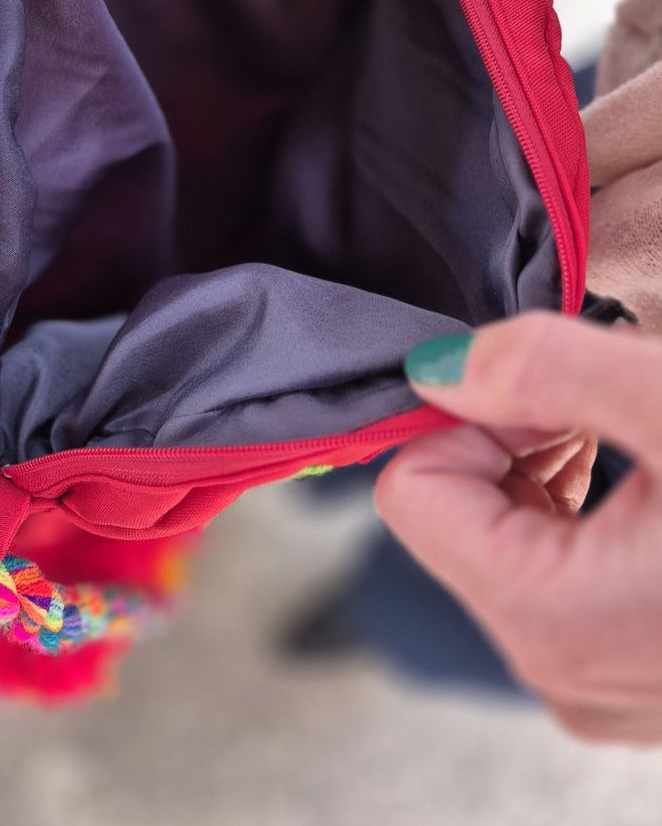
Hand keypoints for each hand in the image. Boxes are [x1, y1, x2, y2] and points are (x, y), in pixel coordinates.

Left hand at [375, 313, 661, 744]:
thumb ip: (550, 371)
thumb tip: (433, 367)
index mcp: (551, 619)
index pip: (412, 490)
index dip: (475, 419)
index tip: (552, 399)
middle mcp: (560, 671)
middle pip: (456, 514)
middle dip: (518, 442)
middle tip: (604, 420)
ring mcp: (597, 683)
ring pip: (506, 539)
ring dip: (555, 472)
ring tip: (636, 452)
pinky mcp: (629, 675)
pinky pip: (558, 577)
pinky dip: (588, 516)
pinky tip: (646, 491)